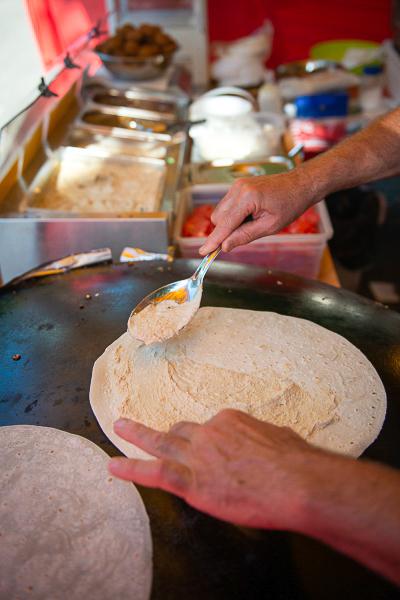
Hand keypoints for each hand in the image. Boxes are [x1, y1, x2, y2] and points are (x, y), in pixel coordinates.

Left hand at [109, 409, 322, 529]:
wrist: (295, 481)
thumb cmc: (296, 461)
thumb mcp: (280, 438)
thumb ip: (264, 439)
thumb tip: (268, 442)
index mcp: (230, 422)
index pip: (211, 429)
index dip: (208, 441)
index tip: (212, 450)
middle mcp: (209, 434)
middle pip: (181, 431)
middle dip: (166, 432)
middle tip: (149, 427)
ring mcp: (198, 456)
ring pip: (161, 443)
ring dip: (137, 435)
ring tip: (120, 428)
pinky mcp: (193, 482)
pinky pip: (155, 472)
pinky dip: (132, 469)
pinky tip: (114, 467)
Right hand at [199, 170, 315, 254]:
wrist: (299, 185)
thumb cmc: (289, 205)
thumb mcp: (269, 226)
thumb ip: (245, 236)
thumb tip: (225, 246)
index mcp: (247, 198)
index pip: (225, 224)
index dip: (214, 241)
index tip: (204, 252)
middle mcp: (238, 189)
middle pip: (218, 219)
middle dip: (226, 231)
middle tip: (247, 234)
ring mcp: (237, 186)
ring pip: (220, 213)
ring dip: (230, 223)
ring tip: (253, 221)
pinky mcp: (238, 186)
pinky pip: (227, 206)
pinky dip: (234, 216)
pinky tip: (251, 215)